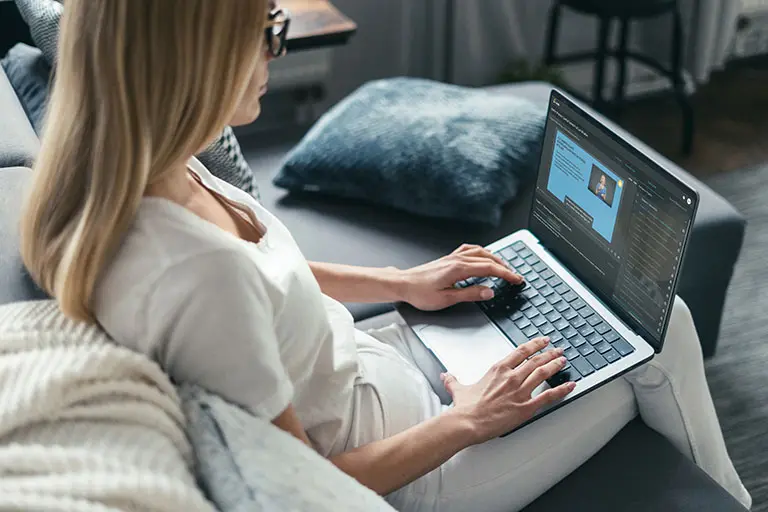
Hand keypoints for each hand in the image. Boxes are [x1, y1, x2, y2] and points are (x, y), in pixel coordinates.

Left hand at [399, 244, 522, 310]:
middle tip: (515, 276)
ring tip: (504, 266)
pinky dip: (481, 252)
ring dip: (495, 258)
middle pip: (488, 258)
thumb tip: (489, 292)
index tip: (517, 279)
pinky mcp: (448, 258)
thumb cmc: (420, 292)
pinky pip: (469, 250)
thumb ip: (470, 294)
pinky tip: (483, 256)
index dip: (506, 274)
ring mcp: (452, 257)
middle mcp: (457, 259)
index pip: (490, 268)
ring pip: (480, 252)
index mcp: (459, 268)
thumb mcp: (447, 298)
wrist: (403, 284)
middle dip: (505, 266)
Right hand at [442, 337, 575, 444]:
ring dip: (555, 366)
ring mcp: (520, 391)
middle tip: (559, 350)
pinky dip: (561, 390)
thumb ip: (454, 380)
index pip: (521, 352)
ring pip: (543, 373)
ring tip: (564, 361)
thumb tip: (446, 375)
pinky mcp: (526, 407)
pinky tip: (570, 385)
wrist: (467, 422)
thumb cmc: (465, 408)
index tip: (543, 341)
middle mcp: (511, 377)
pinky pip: (548, 396)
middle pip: (535, 360)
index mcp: (498, 369)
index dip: (534, 345)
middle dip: (549, 354)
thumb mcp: (458, 389)